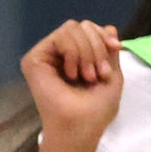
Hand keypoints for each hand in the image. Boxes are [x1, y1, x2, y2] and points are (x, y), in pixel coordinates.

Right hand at [18, 20, 124, 144]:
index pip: (89, 29)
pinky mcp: (34, 58)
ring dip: (86, 52)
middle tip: (98, 73)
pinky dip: (73, 53)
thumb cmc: (97, 108)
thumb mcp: (112, 75)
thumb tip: (110, 26)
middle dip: (96, 46)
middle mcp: (60, 54)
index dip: (103, 35)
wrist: (81, 126)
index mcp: (77, 57)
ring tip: (87, 76)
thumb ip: (109, 50)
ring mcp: (46, 55)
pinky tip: (72, 73)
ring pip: (71, 28)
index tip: (116, 47)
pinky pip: (60, 37)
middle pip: (81, 26)